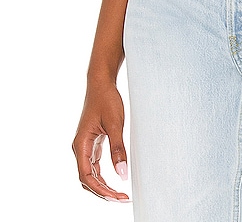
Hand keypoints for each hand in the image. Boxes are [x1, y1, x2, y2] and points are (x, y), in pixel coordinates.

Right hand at [72, 82, 129, 201]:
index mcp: (81, 144)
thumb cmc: (106, 99)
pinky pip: (94, 165)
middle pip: (87, 179)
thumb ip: (118, 149)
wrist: (101, 83)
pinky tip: (114, 179)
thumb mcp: (115, 124)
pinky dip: (103, 176)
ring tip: (119, 193)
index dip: (101, 190)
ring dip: (103, 185)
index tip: (116, 196)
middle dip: (102, 192)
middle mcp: (80, 147)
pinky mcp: (92, 142)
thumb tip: (122, 173)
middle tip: (121, 198)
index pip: (87, 176)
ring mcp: (85, 146)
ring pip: (90, 173)